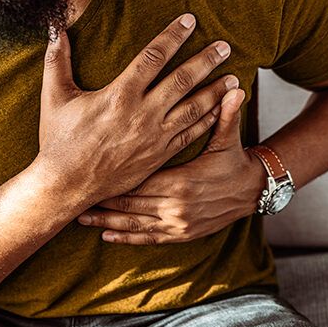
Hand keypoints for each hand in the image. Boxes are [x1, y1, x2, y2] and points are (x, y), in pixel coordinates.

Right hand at [37, 14, 233, 204]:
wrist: (67, 185)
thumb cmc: (59, 141)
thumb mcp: (54, 97)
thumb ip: (57, 61)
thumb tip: (55, 29)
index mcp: (119, 94)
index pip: (153, 57)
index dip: (173, 36)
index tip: (189, 20)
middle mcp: (142, 114)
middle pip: (182, 80)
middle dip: (206, 60)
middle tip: (225, 46)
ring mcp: (154, 137)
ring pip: (192, 108)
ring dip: (214, 91)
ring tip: (233, 78)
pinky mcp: (158, 156)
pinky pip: (189, 135)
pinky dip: (206, 121)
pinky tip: (218, 111)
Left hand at [76, 83, 266, 244]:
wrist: (253, 192)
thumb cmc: (234, 161)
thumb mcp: (228, 139)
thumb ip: (225, 114)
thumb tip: (234, 87)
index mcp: (181, 182)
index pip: (137, 179)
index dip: (111, 178)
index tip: (88, 173)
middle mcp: (176, 207)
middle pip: (129, 203)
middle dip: (102, 201)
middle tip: (74, 196)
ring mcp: (178, 224)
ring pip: (134, 223)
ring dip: (107, 222)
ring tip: (82, 218)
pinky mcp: (182, 235)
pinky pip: (149, 238)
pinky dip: (127, 237)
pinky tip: (107, 235)